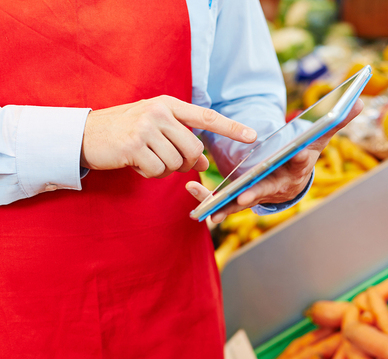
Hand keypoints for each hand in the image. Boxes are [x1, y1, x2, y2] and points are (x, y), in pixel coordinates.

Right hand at [81, 95, 256, 177]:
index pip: (207, 117)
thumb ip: (181, 140)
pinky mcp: (134, 147)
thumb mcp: (156, 129)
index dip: (232, 128)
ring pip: (177, 163)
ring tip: (149, 160)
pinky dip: (152, 174)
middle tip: (171, 161)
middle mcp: (159, 113)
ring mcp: (146, 128)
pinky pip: (158, 171)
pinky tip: (138, 165)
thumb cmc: (125, 131)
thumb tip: (205, 163)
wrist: (85, 134)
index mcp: (168, 105)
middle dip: (188, 164)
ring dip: (167, 170)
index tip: (253, 136)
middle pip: (194, 150)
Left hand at [186, 99, 363, 222]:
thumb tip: (361, 101)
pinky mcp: (241, 199)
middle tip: (246, 194)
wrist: (289, 179)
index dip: (299, 159)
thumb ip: (336, 120)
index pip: (300, 163)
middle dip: (258, 192)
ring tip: (210, 207)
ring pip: (242, 202)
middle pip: (268, 189)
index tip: (296, 153)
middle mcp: (278, 186)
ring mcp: (259, 195)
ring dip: (226, 205)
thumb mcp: (318, 137)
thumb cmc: (303, 154)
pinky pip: (225, 204)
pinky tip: (194, 197)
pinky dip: (211, 203)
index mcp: (296, 168)